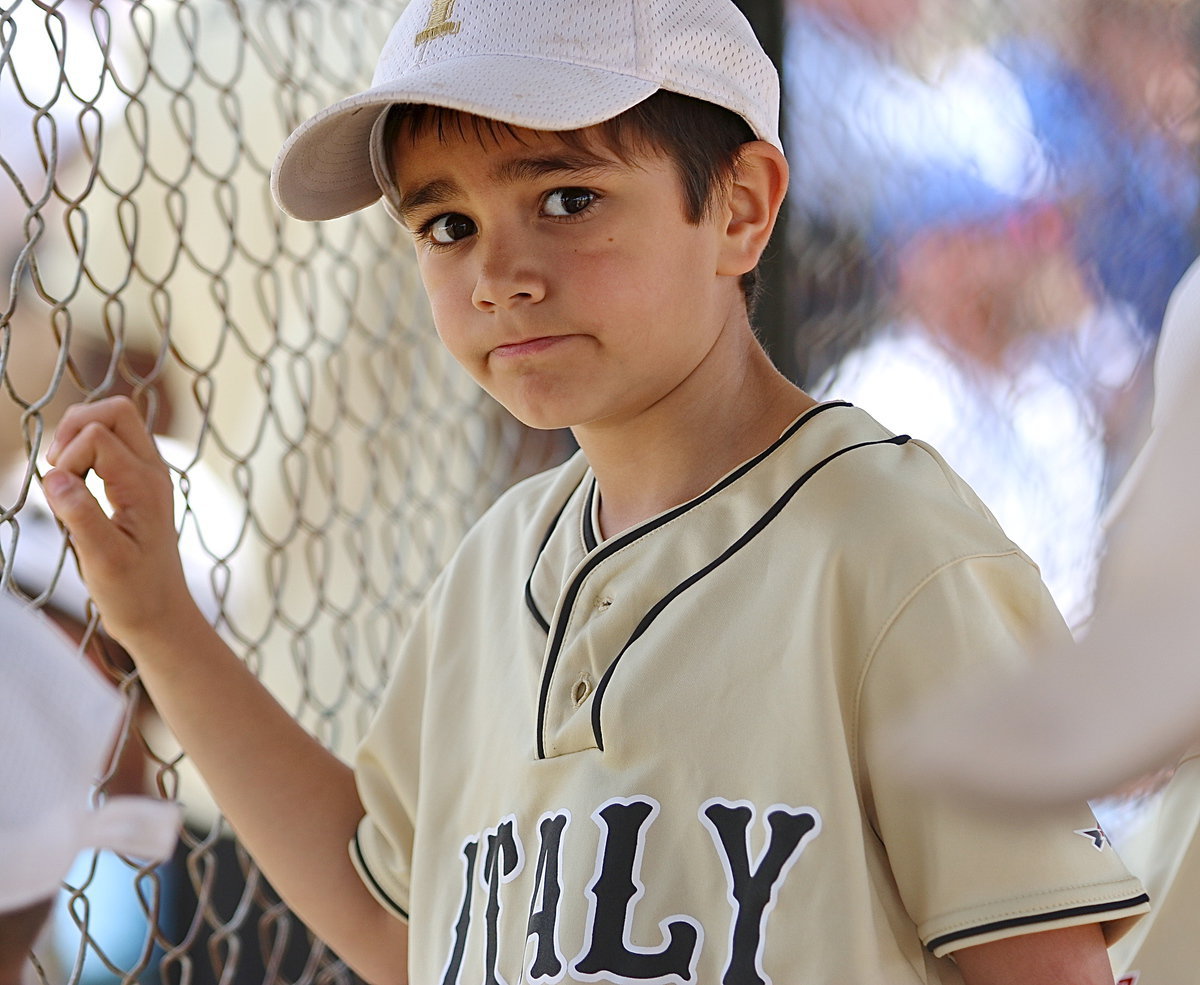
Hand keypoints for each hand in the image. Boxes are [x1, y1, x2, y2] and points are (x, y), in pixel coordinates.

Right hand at [42, 396, 201, 649]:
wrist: (160, 615)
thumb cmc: (134, 593)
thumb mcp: (103, 559)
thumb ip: (81, 514)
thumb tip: (56, 475)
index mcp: (145, 485)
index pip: (98, 436)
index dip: (69, 455)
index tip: (60, 494)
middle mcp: (152, 472)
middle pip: (116, 411)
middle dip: (76, 425)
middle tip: (57, 466)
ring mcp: (148, 476)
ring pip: (115, 423)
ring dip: (80, 436)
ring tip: (63, 474)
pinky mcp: (138, 485)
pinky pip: (113, 445)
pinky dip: (86, 450)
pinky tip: (75, 482)